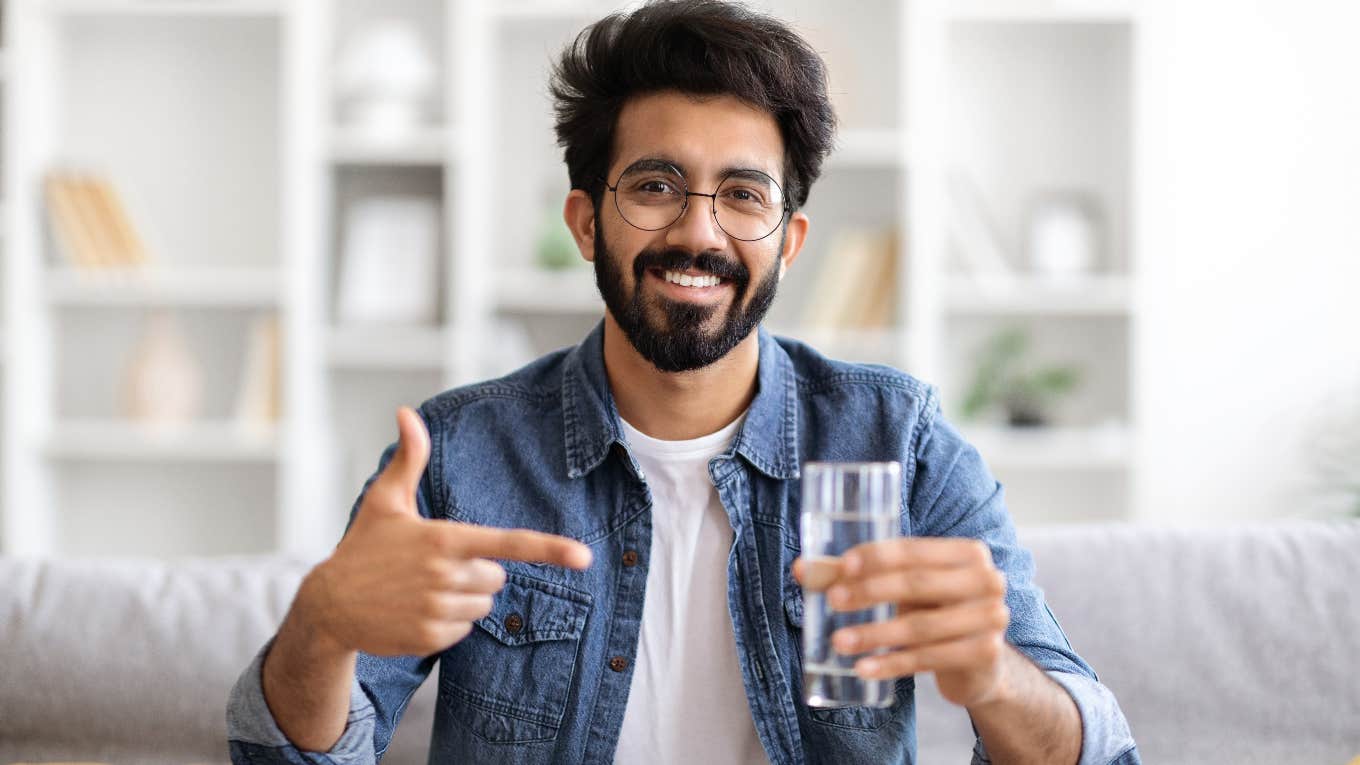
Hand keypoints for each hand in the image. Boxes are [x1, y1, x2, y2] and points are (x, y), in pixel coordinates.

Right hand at [298, 407, 592, 656]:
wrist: (327, 605)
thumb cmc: (363, 547)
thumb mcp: (385, 500)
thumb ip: (409, 458)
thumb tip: (407, 412)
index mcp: (442, 539)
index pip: (507, 544)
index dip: (549, 549)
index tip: (584, 556)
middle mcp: (444, 576)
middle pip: (497, 578)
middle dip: (478, 572)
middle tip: (438, 566)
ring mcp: (436, 609)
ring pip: (483, 606)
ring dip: (464, 599)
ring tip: (423, 589)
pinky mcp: (428, 638)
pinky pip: (464, 631)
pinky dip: (448, 623)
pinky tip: (417, 610)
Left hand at [793, 538, 1010, 707]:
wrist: (981, 661)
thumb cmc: (933, 610)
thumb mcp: (903, 589)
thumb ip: (856, 576)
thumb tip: (801, 569)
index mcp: (967, 553)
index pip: (914, 550)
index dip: (877, 556)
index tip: (842, 567)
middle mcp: (987, 580)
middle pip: (917, 584)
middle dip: (871, 592)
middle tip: (834, 601)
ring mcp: (991, 618)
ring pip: (920, 626)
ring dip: (875, 634)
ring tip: (839, 642)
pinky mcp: (984, 653)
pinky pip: (929, 659)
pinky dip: (892, 664)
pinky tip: (863, 669)